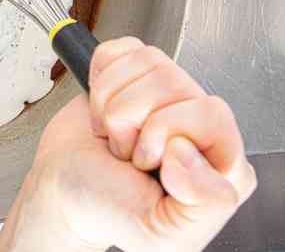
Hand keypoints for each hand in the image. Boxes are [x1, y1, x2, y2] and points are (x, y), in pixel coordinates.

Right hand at [0, 38, 255, 251]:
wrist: (63, 196)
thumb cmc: (110, 213)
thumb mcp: (162, 235)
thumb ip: (203, 204)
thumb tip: (189, 151)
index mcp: (221, 158)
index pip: (212, 113)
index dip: (166, 133)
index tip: (148, 164)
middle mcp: (200, 120)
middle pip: (172, 82)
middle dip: (133, 123)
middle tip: (129, 156)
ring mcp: (169, 91)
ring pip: (146, 62)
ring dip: (112, 107)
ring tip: (116, 138)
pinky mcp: (136, 71)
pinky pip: (120, 51)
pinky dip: (99, 82)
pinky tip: (105, 114)